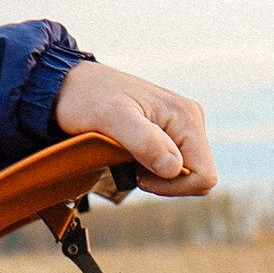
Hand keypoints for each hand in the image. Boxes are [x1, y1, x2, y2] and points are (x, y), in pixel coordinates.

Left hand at [53, 61, 216, 197]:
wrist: (69, 85)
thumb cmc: (86, 98)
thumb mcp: (111, 119)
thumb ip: (144, 142)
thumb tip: (174, 168)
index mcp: (186, 116)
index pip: (204, 174)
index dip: (174, 187)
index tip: (140, 177)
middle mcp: (190, 119)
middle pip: (198, 176)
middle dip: (167, 184)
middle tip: (132, 169)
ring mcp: (180, 126)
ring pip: (185, 173)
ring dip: (158, 177)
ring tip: (128, 159)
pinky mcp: (168, 132)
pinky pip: (172, 165)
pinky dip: (153, 170)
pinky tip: (131, 157)